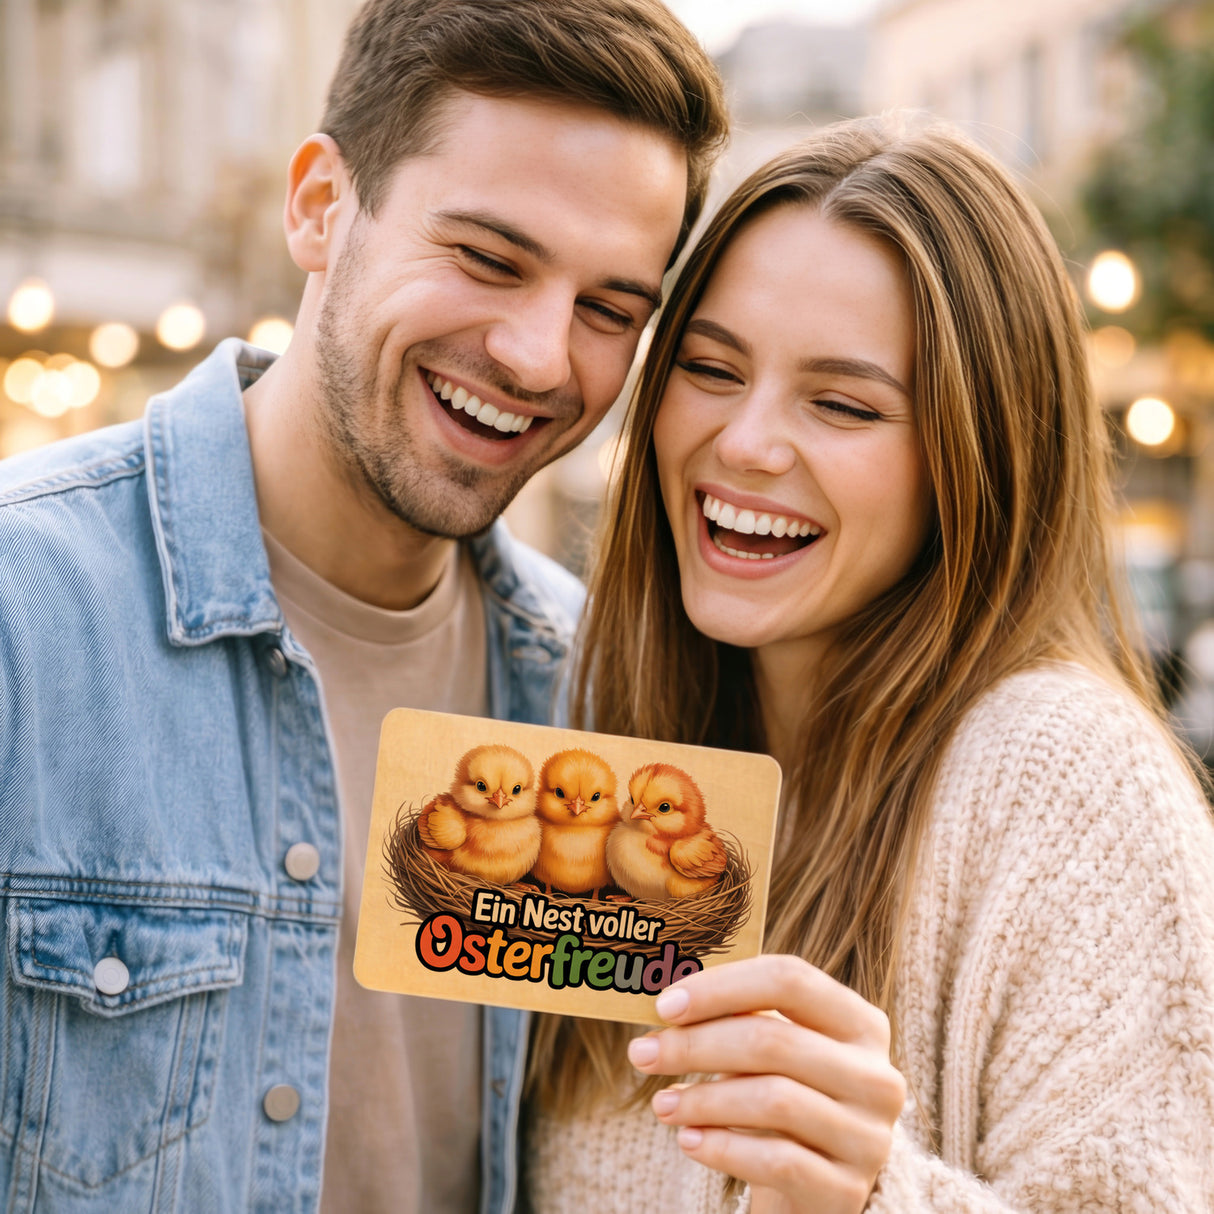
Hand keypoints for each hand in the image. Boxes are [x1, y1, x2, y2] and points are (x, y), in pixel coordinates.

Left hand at [627, 955, 905, 1213]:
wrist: (815, 1186)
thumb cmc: (782, 1097)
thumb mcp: (774, 1052)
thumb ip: (737, 1019)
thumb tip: (668, 1000)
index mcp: (860, 1022)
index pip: (790, 979)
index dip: (721, 987)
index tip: (665, 1004)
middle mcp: (875, 1075)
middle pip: (774, 1039)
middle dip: (697, 1045)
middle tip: (643, 1053)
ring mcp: (868, 1135)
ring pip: (774, 1100)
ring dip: (703, 1099)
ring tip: (661, 1104)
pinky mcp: (846, 1188)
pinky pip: (777, 1161)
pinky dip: (723, 1148)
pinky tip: (689, 1140)